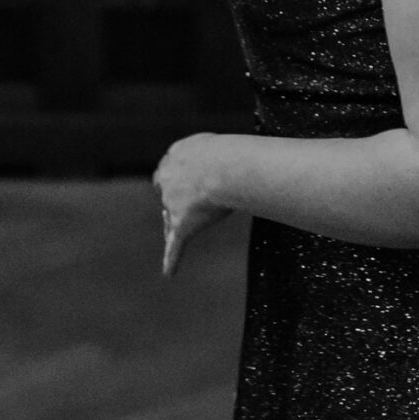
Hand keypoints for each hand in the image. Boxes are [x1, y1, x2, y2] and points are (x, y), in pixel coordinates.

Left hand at [154, 133, 232, 276]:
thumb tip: (252, 159)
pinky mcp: (181, 223)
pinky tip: (169, 272)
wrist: (222, 166)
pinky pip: (174, 245)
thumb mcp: (226, 146)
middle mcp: (168, 178)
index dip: (178, 179)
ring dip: (173, 226)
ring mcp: (172, 203)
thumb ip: (228, 156)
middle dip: (172, 201)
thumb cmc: (232, 152)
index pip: (171, 170)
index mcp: (176, 155)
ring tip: (174, 236)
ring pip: (170, 220)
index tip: (184, 183)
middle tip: (180, 206)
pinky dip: (171, 259)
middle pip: (166, 195)